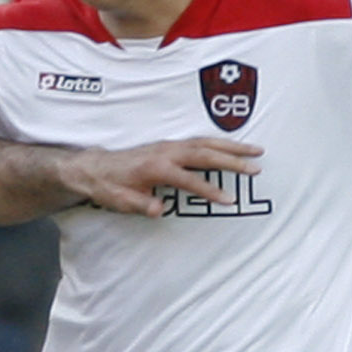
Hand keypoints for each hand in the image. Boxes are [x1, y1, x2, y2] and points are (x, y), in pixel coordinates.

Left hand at [57, 137, 262, 216]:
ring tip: (257, 151)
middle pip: (206, 154)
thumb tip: (160, 210)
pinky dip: (220, 143)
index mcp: (156, 167)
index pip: (189, 179)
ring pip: (207, 143)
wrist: (95, 168)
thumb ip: (141, 204)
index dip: (209, 190)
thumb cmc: (108, 186)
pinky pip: (201, 141)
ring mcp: (170, 146)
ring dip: (232, 147)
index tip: (228, 200)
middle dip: (232, 161)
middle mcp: (166, 152)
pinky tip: (235, 148)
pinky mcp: (171, 145)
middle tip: (256, 168)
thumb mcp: (121, 200)